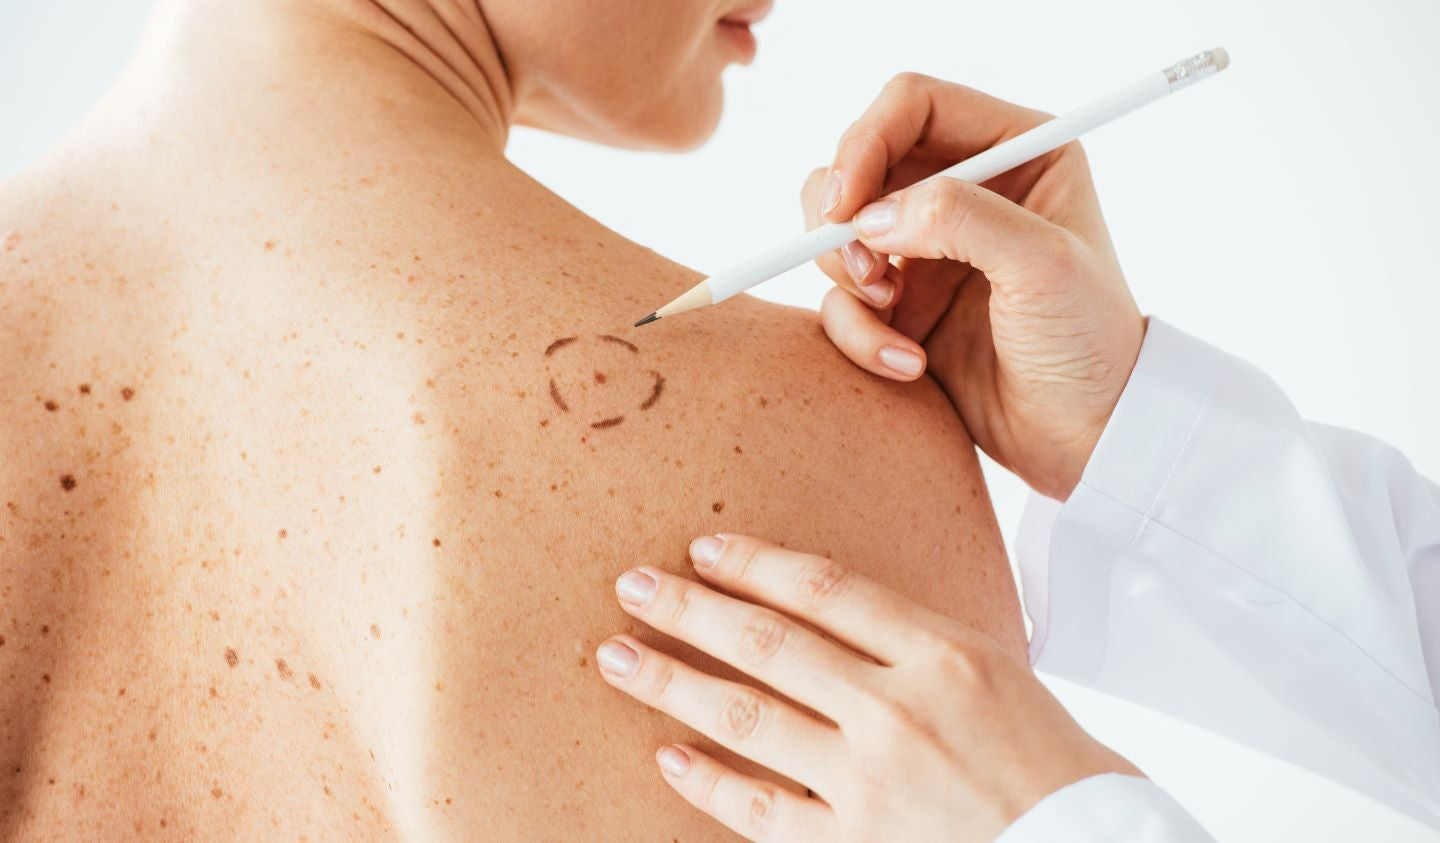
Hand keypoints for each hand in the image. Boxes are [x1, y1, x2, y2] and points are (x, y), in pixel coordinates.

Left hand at [595, 534, 1138, 841]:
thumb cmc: (1058, 768)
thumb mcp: (1002, 677)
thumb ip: (918, 645)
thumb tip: (837, 618)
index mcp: (944, 653)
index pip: (826, 589)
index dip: (755, 564)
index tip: (705, 549)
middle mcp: (899, 708)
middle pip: (768, 642)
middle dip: (689, 610)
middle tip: (632, 588)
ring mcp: (873, 780)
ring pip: (746, 716)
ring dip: (672, 683)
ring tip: (618, 658)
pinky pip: (760, 810)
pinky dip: (707, 782)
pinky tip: (668, 758)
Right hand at [800, 73, 1144, 498]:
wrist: (1086, 438)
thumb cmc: (1089, 344)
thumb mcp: (1042, 266)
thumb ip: (961, 219)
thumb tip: (871, 214)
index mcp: (1014, 151)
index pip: (913, 105)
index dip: (866, 141)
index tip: (846, 203)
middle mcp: (963, 190)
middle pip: (858, 161)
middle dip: (843, 215)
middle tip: (866, 270)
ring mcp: (926, 248)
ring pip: (835, 229)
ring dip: (845, 274)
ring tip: (891, 314)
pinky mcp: (900, 304)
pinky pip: (840, 300)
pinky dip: (857, 333)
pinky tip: (907, 365)